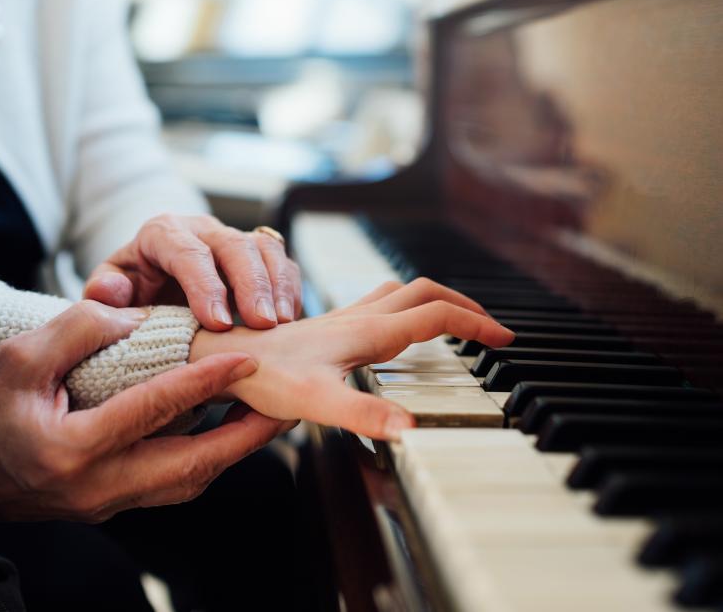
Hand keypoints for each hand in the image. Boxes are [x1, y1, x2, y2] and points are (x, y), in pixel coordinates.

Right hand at [0, 301, 282, 522]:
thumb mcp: (15, 360)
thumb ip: (76, 331)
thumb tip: (135, 316)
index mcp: (72, 449)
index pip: (152, 411)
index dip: (204, 382)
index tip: (248, 356)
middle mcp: (98, 488)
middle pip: (192, 467)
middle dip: (246, 438)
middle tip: (289, 405)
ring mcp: (109, 505)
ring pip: (189, 483)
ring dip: (234, 450)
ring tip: (270, 415)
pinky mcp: (115, 506)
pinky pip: (174, 485)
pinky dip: (207, 458)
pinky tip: (228, 431)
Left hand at [84, 214, 300, 330]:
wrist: (155, 281)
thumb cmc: (134, 291)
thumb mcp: (112, 291)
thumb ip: (104, 292)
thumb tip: (110, 290)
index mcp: (163, 233)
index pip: (187, 252)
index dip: (205, 285)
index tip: (218, 323)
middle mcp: (203, 229)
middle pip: (234, 245)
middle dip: (251, 284)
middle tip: (262, 324)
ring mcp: (235, 239)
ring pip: (265, 249)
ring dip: (277, 286)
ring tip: (282, 324)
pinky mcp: (260, 255)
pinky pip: (284, 264)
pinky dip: (290, 291)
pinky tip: (290, 321)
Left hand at [189, 278, 515, 439]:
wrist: (218, 352)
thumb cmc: (260, 374)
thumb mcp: (316, 400)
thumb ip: (364, 414)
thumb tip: (409, 429)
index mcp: (369, 331)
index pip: (437, 316)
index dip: (476, 324)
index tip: (504, 337)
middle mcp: (360, 318)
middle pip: (426, 293)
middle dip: (464, 305)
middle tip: (489, 326)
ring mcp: (343, 319)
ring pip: (402, 293)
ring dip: (435, 300)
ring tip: (454, 319)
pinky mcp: (327, 327)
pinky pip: (379, 304)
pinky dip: (404, 308)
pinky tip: (395, 328)